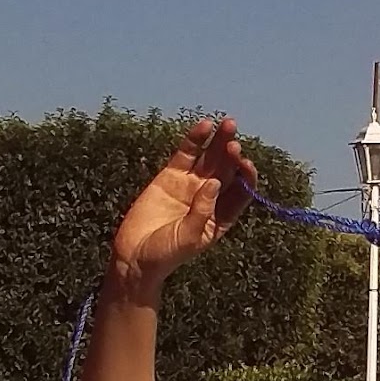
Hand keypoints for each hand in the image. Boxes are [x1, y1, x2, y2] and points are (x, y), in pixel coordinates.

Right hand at [105, 117, 253, 293]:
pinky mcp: (171, 176)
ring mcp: (191, 185)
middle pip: (228, 170)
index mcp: (221, 216)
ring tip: (228, 124)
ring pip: (210, 158)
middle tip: (233, 143)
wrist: (133, 256)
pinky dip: (195, 140)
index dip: (246, 176)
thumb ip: (202, 211)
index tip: (244, 165)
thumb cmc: (165, 254)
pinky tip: (204, 126)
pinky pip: (187, 154)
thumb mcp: (188, 238)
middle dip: (233, 155)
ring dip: (220, 141)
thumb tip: (214, 183)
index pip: (241, 191)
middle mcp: (210, 198)